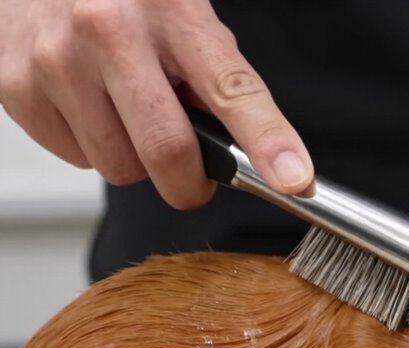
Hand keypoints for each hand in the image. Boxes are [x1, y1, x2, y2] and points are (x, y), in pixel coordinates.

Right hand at [0, 0, 313, 208]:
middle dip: (190, 183)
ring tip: (126, 111)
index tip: (295, 179)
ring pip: (120, 168)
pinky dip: (91, 146)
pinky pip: (77, 158)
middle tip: (193, 172)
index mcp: (173, 13)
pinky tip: (88, 103)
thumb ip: (216, 77)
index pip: (233, 90)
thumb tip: (253, 150)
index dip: (269, 142)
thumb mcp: (183, 15)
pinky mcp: (18, 86)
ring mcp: (58, 61)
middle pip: (169, 152)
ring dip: (135, 159)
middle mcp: (110, 32)